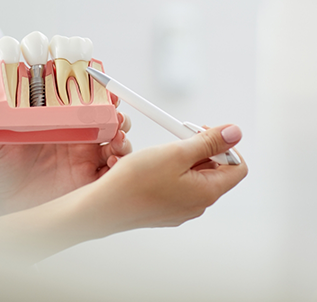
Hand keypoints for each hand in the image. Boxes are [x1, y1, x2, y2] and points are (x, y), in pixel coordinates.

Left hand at [0, 102, 131, 216]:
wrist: (7, 206)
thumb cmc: (3, 173)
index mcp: (59, 123)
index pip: (83, 101)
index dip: (95, 91)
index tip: (101, 83)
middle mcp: (77, 138)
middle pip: (106, 118)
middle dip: (116, 111)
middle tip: (114, 110)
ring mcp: (87, 157)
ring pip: (116, 139)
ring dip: (122, 134)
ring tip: (117, 135)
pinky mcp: (91, 179)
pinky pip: (113, 169)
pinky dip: (120, 163)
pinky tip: (113, 161)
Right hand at [84, 124, 247, 232]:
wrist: (105, 206)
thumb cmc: (136, 181)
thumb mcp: (176, 152)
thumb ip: (208, 142)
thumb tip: (235, 133)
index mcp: (207, 192)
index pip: (237, 167)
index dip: (225, 146)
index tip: (205, 133)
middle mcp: (197, 204)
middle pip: (215, 171)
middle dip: (202, 149)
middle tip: (180, 136)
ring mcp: (180, 209)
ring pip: (194, 177)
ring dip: (185, 158)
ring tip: (164, 150)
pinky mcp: (165, 209)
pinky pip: (179, 185)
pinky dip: (172, 170)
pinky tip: (154, 165)